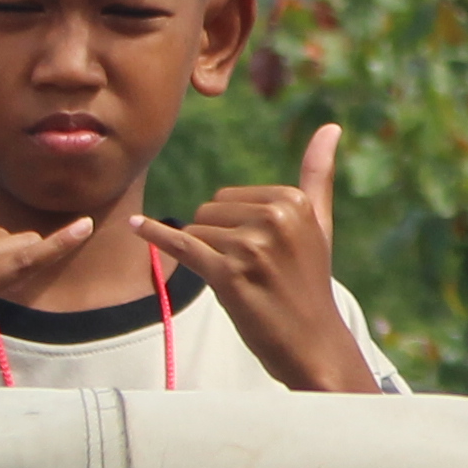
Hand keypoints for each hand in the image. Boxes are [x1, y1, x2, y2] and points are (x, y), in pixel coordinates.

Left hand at [139, 125, 377, 391]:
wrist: (312, 342)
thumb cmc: (309, 282)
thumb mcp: (320, 224)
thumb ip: (318, 173)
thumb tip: (330, 126)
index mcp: (294, 201)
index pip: (230, 197)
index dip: (234, 227)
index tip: (265, 254)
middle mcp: (275, 218)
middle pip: (209, 211)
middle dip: (218, 240)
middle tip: (252, 271)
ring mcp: (251, 246)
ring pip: (195, 232)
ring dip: (207, 258)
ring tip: (242, 282)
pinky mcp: (228, 274)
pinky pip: (182, 246)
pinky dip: (157, 238)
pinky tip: (137, 227)